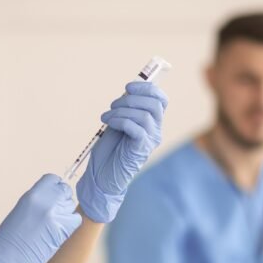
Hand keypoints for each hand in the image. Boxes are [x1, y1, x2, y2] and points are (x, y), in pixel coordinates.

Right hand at [0, 174, 80, 262]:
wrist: (6, 261)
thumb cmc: (9, 239)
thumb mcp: (21, 211)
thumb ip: (37, 201)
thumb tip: (52, 198)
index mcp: (32, 196)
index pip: (53, 180)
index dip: (55, 187)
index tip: (53, 195)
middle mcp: (45, 202)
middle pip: (64, 191)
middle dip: (62, 199)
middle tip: (55, 211)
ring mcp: (55, 216)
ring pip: (70, 205)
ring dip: (65, 212)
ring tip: (53, 224)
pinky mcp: (62, 230)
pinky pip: (75, 219)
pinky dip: (71, 223)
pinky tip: (60, 230)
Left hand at [76, 81, 167, 222]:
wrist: (101, 175)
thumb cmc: (109, 150)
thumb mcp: (118, 122)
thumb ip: (126, 108)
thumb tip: (128, 91)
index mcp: (152, 122)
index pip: (161, 99)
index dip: (147, 88)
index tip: (128, 87)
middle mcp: (155, 131)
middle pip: (154, 104)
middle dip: (131, 99)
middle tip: (113, 105)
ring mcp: (150, 141)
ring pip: (144, 115)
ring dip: (121, 111)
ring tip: (106, 117)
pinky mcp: (141, 149)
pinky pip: (136, 128)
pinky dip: (121, 120)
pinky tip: (109, 123)